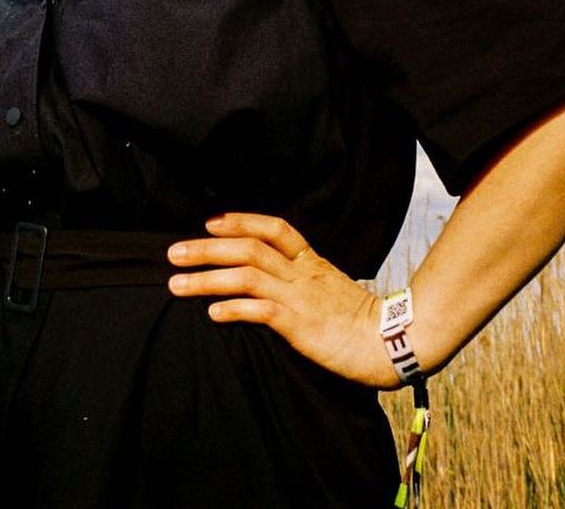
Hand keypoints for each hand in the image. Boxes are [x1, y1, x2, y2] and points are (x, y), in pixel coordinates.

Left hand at [167, 212, 398, 388]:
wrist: (391, 343)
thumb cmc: (360, 321)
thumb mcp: (330, 288)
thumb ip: (303, 280)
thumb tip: (273, 279)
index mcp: (310, 262)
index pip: (274, 228)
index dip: (240, 221)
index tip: (210, 222)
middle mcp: (301, 274)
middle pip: (248, 248)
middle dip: (207, 248)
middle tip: (174, 252)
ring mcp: (299, 297)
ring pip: (245, 276)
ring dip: (207, 278)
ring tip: (176, 284)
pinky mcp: (300, 325)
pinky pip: (260, 311)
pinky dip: (233, 309)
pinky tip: (212, 313)